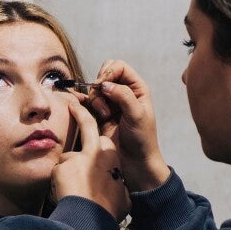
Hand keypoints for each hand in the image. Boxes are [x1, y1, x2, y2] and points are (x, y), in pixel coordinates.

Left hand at [52, 97, 130, 218]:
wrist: (88, 218)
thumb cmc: (108, 209)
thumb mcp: (124, 197)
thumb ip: (119, 186)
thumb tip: (120, 191)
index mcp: (112, 155)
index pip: (104, 141)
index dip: (101, 145)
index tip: (97, 142)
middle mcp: (94, 151)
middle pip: (87, 126)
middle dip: (80, 110)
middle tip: (72, 101)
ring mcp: (75, 157)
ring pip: (68, 158)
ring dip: (68, 169)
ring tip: (70, 188)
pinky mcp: (61, 166)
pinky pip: (58, 172)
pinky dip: (59, 181)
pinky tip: (63, 193)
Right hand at [89, 59, 169, 192]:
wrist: (135, 162)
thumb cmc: (142, 139)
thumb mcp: (137, 115)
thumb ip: (123, 96)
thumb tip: (106, 84)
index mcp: (137, 88)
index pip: (119, 67)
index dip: (109, 72)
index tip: (103, 86)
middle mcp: (124, 92)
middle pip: (105, 73)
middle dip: (99, 84)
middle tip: (102, 100)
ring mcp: (112, 102)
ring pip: (95, 88)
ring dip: (96, 99)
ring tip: (105, 115)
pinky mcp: (101, 113)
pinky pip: (89, 101)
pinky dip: (88, 105)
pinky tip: (95, 115)